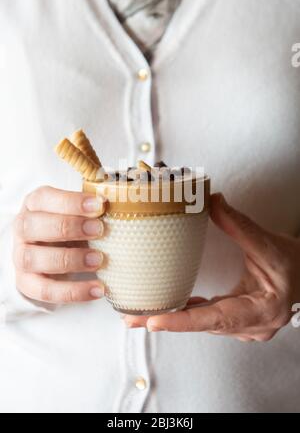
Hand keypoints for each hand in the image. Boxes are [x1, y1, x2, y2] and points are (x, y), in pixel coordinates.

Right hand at [13, 186, 106, 303]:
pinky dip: (73, 292)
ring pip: (33, 258)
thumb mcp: (78, 212)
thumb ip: (93, 209)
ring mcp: (21, 256)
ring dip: (69, 259)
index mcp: (35, 203)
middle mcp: (23, 228)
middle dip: (68, 227)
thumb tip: (125, 203)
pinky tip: (97, 289)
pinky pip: (45, 291)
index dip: (71, 202)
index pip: (45, 198)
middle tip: (99, 230)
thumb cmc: (70, 225)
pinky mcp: (27, 283)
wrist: (50, 252)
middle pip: (33, 225)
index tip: (100, 205)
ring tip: (98, 260)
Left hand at [124, 194, 299, 341]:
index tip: (155, 321)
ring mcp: (245, 328)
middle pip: (203, 325)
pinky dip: (188, 314)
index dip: (183, 321)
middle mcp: (252, 326)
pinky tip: (168, 309)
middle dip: (167, 321)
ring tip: (138, 316)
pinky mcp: (238, 321)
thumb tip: (213, 200)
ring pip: (204, 325)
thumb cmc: (294, 264)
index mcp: (261, 310)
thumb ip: (239, 224)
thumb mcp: (268, 244)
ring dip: (173, 319)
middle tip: (131, 319)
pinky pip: (209, 320)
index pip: (216, 318)